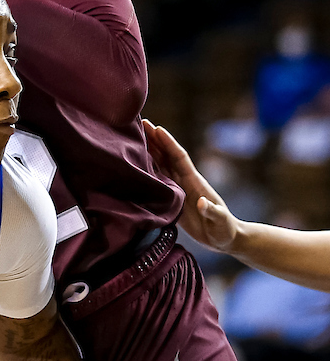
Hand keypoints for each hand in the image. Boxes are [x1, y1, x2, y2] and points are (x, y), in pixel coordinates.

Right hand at [143, 119, 238, 252]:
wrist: (224, 237)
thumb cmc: (225, 230)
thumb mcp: (221, 221)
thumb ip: (212, 211)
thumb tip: (201, 202)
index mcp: (195, 182)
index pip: (180, 158)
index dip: (169, 143)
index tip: (157, 128)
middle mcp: (185, 181)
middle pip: (167, 156)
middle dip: (155, 139)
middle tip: (140, 123)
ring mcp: (178, 188)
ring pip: (161, 164)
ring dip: (149, 150)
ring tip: (135, 137)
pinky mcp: (173, 198)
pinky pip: (158, 180)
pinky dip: (148, 169)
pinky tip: (137, 163)